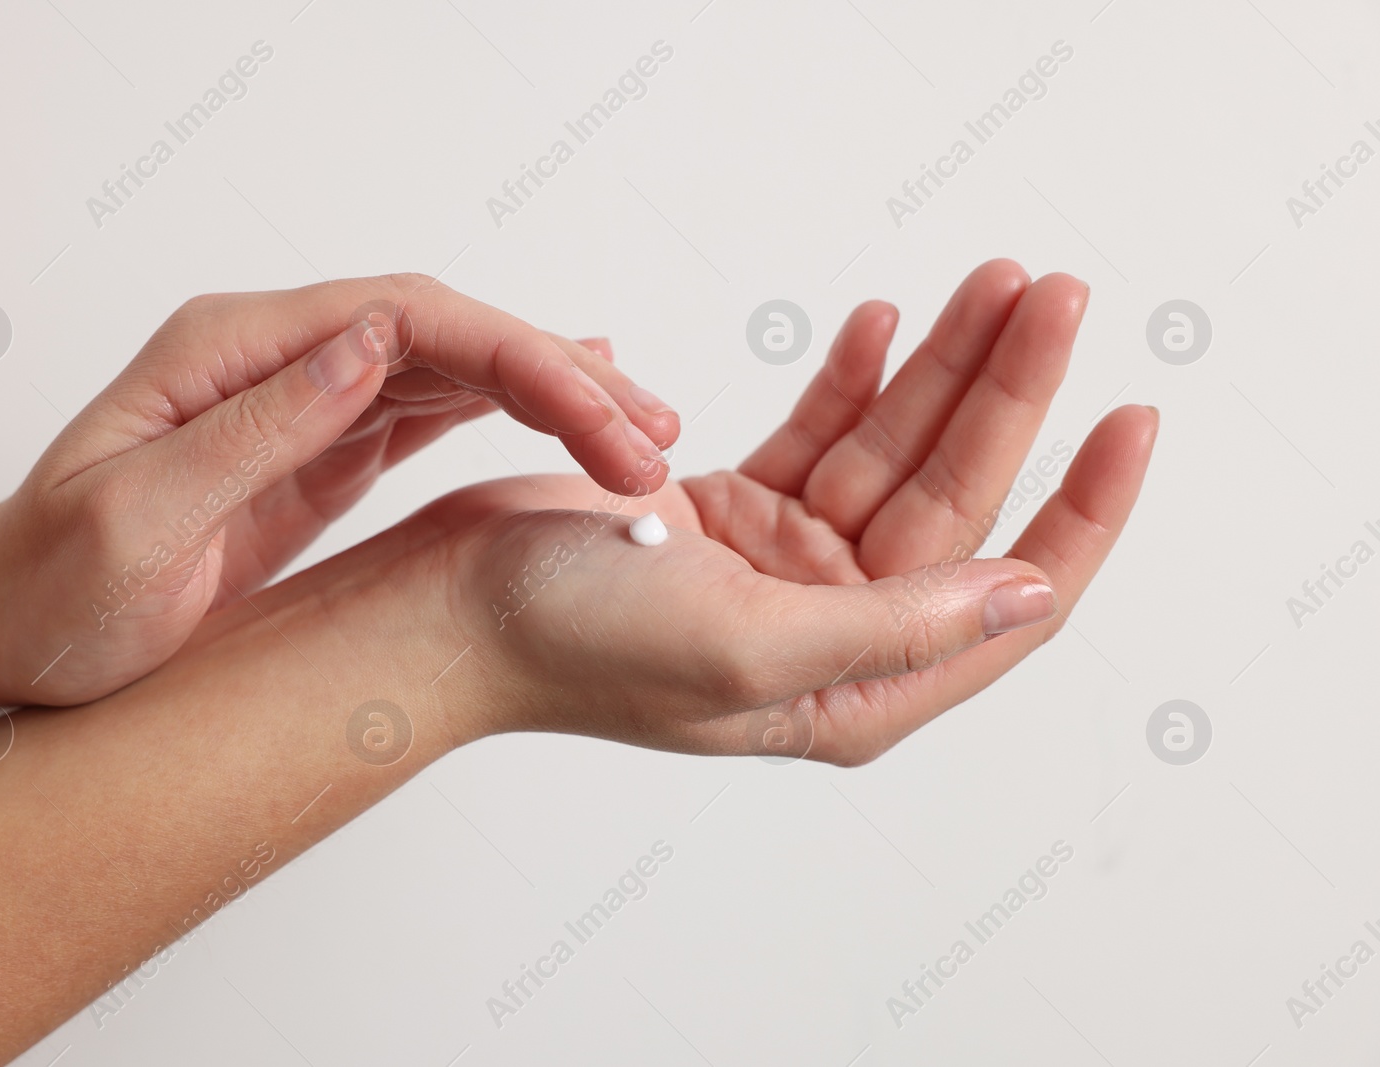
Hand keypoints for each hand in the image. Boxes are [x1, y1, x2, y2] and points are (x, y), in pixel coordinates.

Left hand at [0, 274, 678, 706]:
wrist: (9, 628)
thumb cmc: (52, 588)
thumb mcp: (138, 515)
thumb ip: (259, 424)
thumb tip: (373, 338)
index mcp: (233, 350)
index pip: (406, 317)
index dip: (516, 355)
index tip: (598, 411)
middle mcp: (278, 355)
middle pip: (449, 332)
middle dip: (561, 376)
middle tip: (653, 435)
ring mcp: (305, 396)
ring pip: (456, 367)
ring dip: (554, 394)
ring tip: (643, 432)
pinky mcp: (323, 445)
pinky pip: (433, 410)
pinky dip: (510, 411)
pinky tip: (569, 412)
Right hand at [376, 261, 1156, 763]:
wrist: (446, 610)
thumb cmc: (572, 647)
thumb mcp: (748, 646)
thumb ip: (895, 629)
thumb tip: (1025, 595)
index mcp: (857, 690)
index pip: (1009, 598)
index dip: (1081, 509)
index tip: (1129, 417)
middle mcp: (834, 629)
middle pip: (955, 497)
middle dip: (1008, 395)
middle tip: (1055, 293)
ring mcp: (785, 567)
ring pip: (892, 450)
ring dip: (939, 367)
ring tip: (993, 284)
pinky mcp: (735, 514)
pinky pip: (818, 434)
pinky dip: (850, 379)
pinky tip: (886, 326)